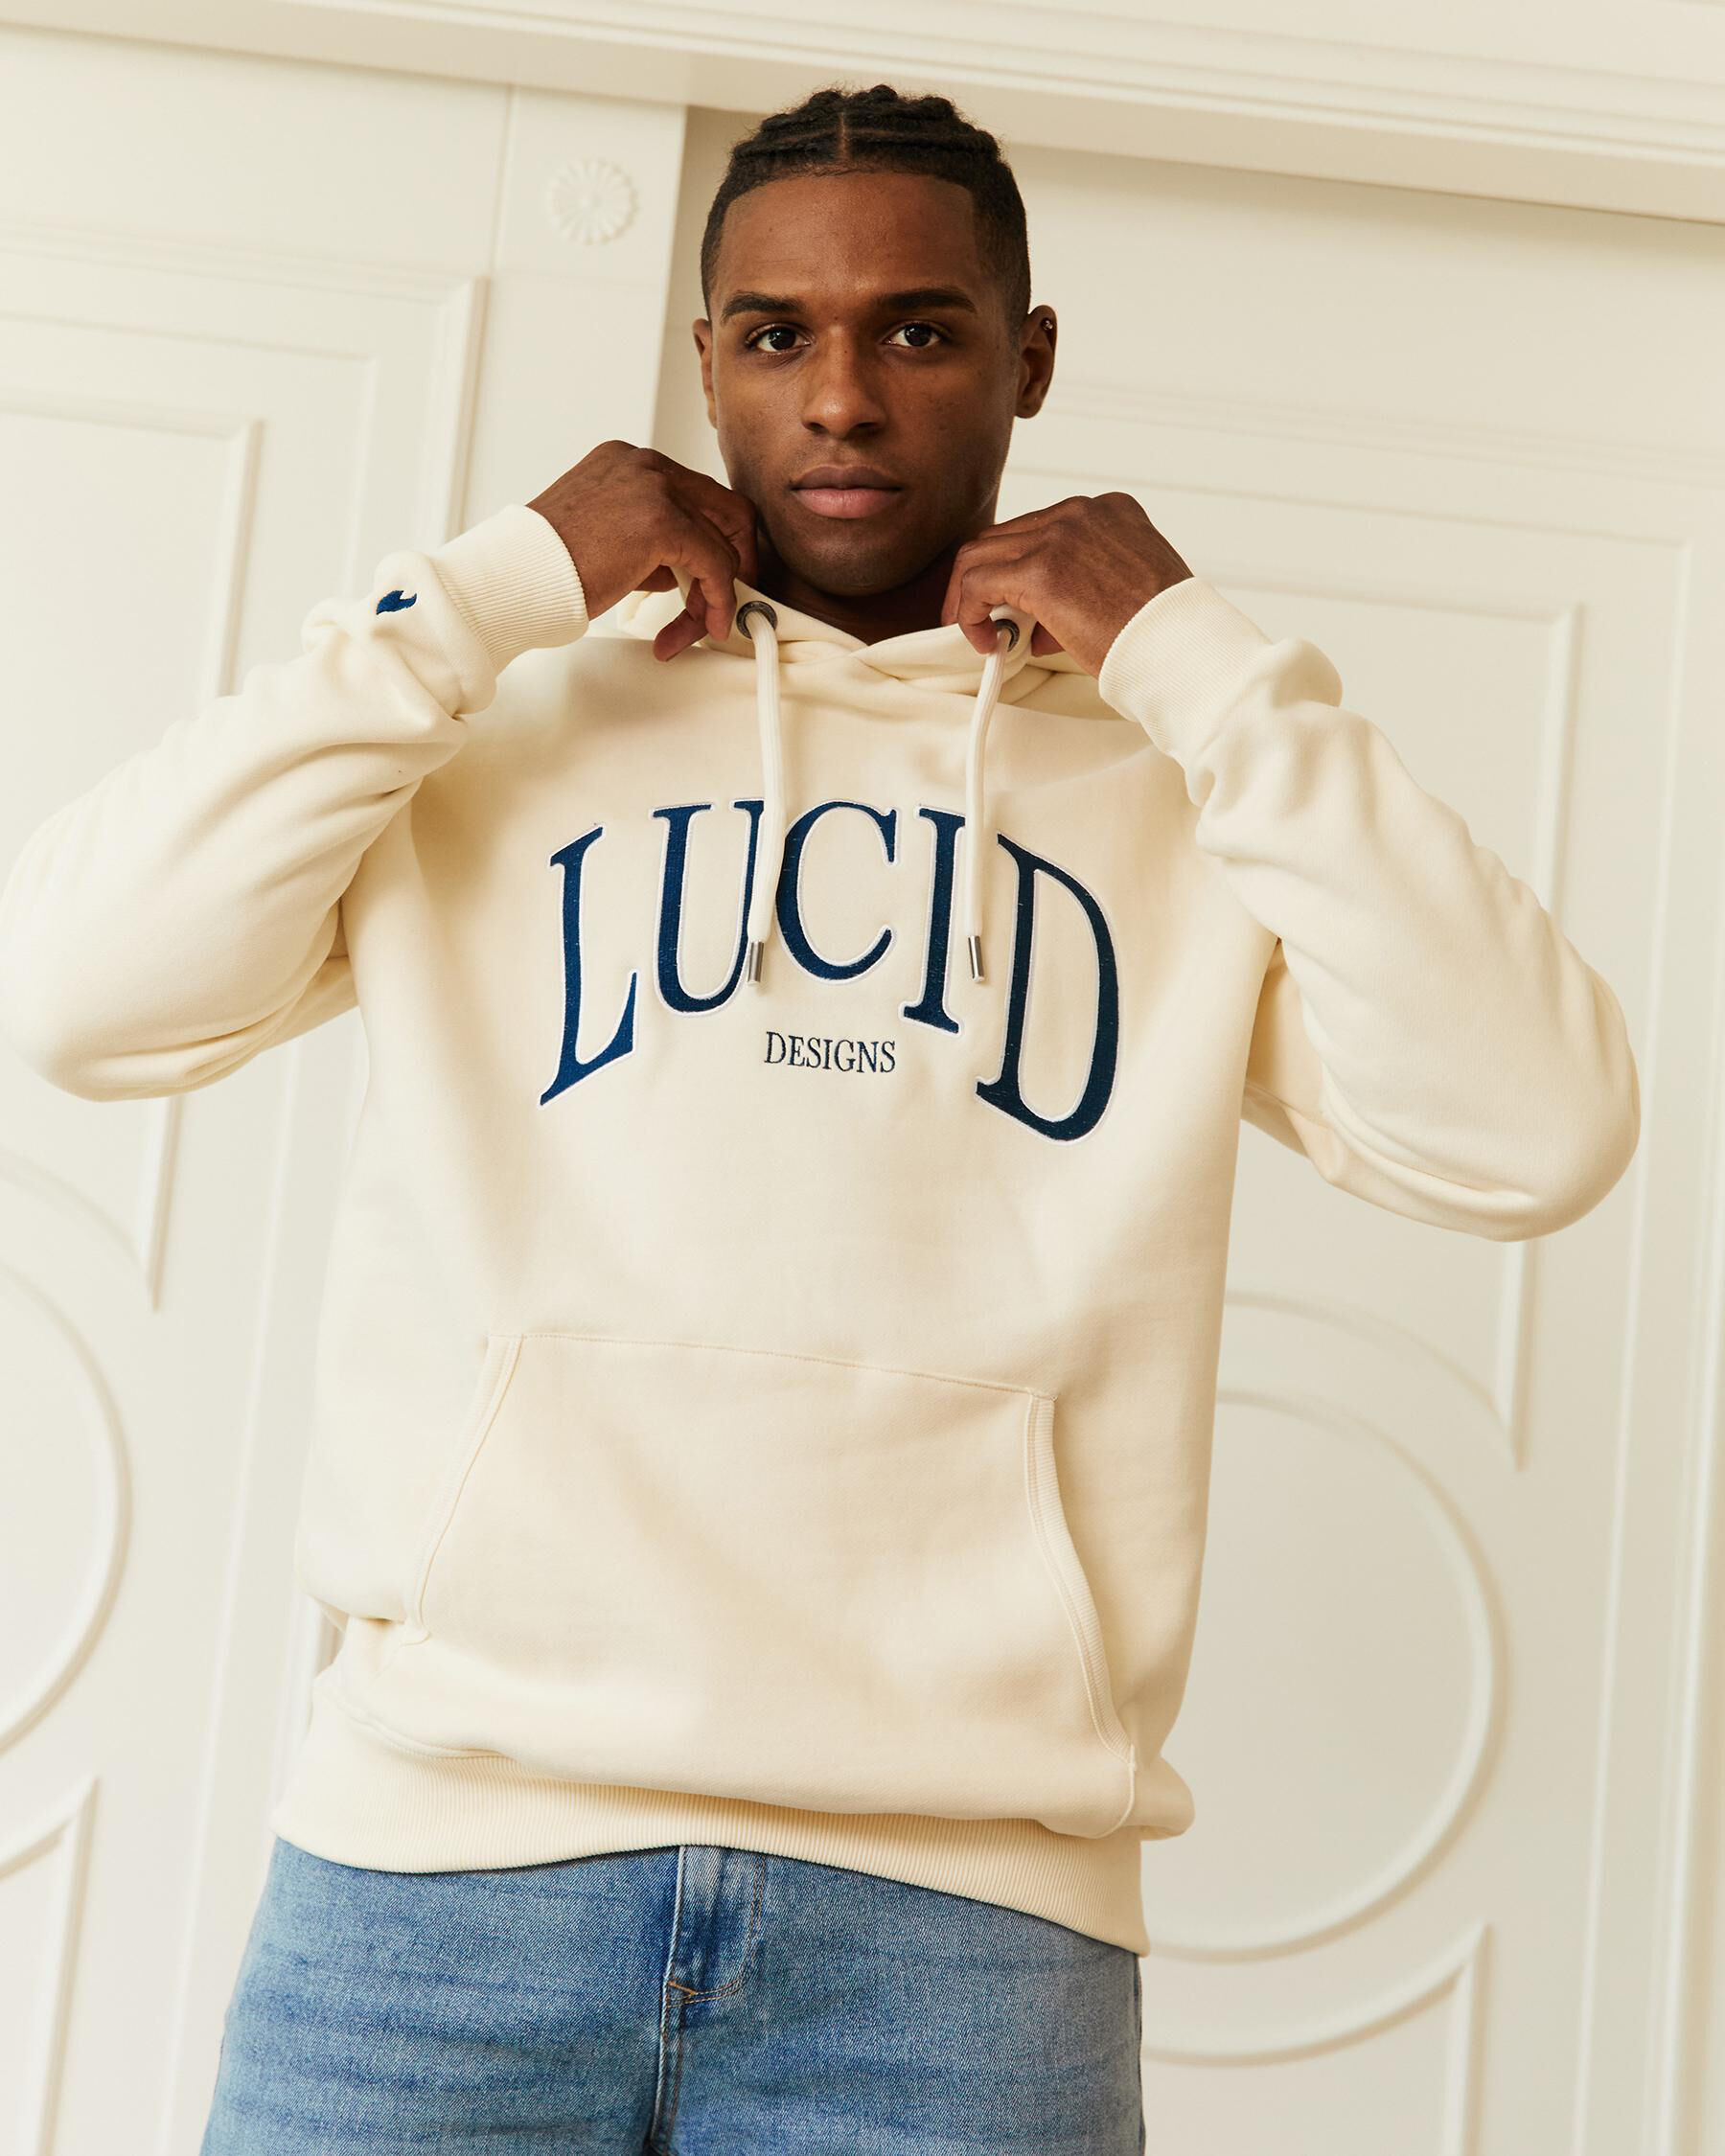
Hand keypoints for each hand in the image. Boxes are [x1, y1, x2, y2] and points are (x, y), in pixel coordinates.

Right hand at [528, 442, 761, 660]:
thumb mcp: (607, 538)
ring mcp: (656, 487)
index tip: (716, 578)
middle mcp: (646, 464)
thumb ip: (651, 542)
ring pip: (723, 542)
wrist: (516, 576)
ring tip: (695, 627)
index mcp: (629, 462)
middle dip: (735, 562)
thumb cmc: (548, 566)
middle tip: (723, 603)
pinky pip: (715, 564)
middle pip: (727, 508)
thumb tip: (687, 570)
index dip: (719, 541)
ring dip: (716, 593)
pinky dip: (716, 599)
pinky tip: (702, 625)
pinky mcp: (662, 521)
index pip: (700, 495)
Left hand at [938, 493, 1192, 676]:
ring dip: (969, 597)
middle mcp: (1082, 512)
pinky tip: (984, 642)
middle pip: (1004, 536)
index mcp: (1109, 511)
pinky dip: (969, 613)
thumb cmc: (1162, 634)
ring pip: (980, 554)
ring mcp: (1059, 535)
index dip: (1019, 571)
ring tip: (978, 634)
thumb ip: (1082, 590)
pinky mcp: (1039, 570)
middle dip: (984, 581)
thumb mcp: (1128, 592)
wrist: (1180, 649)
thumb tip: (1037, 625)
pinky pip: (976, 582)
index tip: (1016, 607)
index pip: (1040, 530)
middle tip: (981, 621)